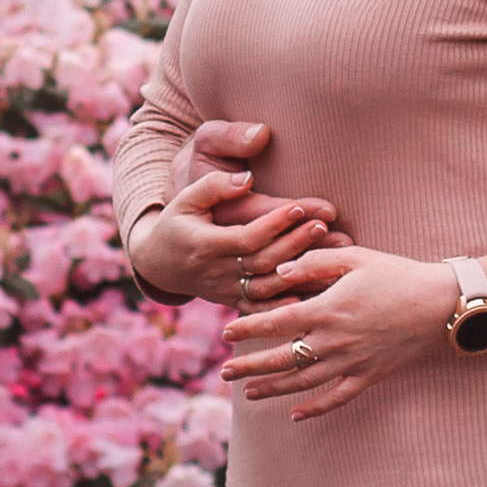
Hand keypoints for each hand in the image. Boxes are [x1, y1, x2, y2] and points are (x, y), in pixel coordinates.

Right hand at [128, 118, 335, 308]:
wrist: (159, 265)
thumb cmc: (176, 224)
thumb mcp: (185, 200)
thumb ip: (214, 186)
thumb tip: (247, 178)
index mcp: (206, 245)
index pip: (246, 238)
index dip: (274, 224)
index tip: (299, 208)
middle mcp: (218, 272)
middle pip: (263, 262)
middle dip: (295, 244)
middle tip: (323, 225)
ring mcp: (227, 290)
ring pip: (268, 287)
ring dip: (300, 272)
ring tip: (327, 254)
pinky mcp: (235, 301)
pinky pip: (264, 307)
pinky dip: (287, 305)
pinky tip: (313, 294)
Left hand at [223, 245, 457, 417]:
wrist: (439, 303)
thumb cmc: (396, 274)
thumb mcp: (354, 258)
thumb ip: (313, 263)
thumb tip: (277, 272)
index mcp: (327, 310)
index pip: (276, 322)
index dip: (248, 327)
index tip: (226, 331)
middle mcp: (334, 341)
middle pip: (282, 359)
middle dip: (249, 366)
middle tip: (224, 371)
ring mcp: (351, 362)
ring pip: (303, 383)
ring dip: (273, 389)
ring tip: (248, 393)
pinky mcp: (369, 375)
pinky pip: (337, 398)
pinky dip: (315, 409)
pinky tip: (296, 415)